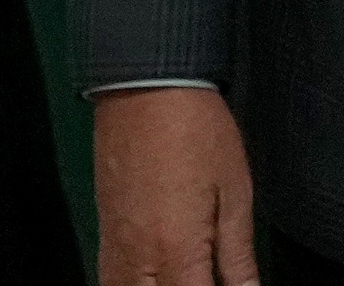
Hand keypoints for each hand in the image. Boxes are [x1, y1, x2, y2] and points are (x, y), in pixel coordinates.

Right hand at [94, 87, 257, 285]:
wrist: (146, 79)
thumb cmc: (195, 127)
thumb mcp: (235, 194)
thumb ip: (240, 259)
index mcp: (177, 252)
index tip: (225, 285)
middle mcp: (139, 255)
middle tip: (200, 279)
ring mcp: (115, 241)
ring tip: (176, 279)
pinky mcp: (103, 224)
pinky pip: (108, 277)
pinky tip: (146, 282)